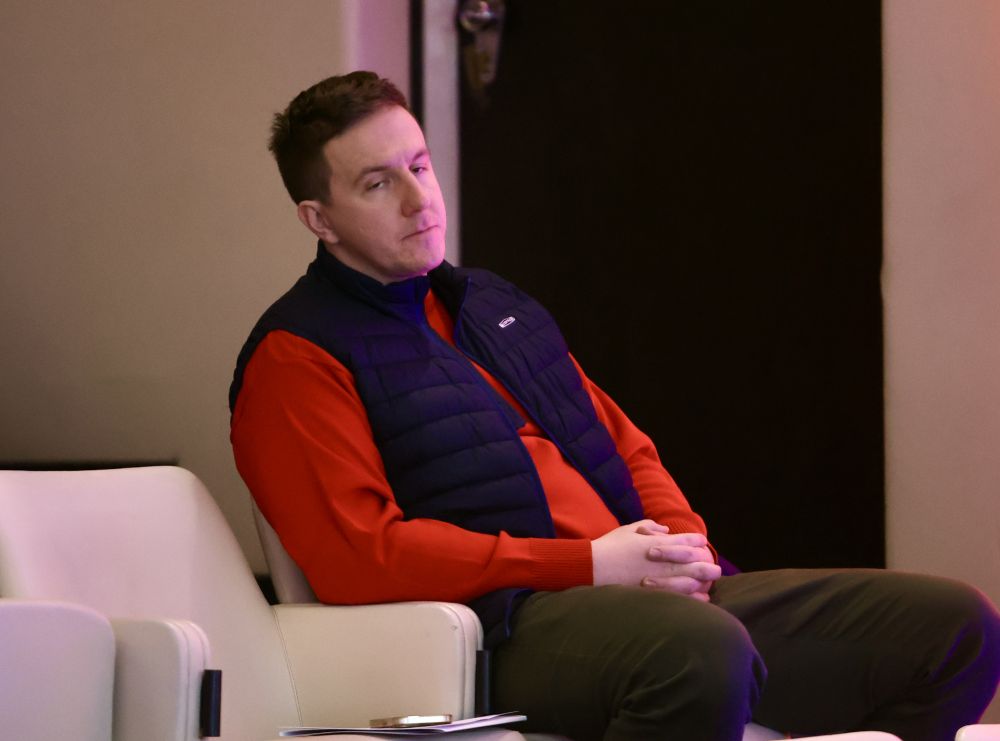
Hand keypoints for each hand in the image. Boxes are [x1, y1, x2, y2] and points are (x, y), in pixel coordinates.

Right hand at [591, 519, 720, 600]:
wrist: (592, 567)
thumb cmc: (609, 547)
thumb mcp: (628, 529)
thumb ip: (649, 527)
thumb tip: (665, 529)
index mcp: (658, 542)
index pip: (687, 541)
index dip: (697, 542)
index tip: (702, 544)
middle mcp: (663, 560)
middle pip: (696, 562)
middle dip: (708, 565)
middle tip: (716, 569)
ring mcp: (660, 578)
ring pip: (691, 581)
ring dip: (704, 581)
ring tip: (711, 583)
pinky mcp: (654, 594)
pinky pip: (681, 597)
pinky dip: (694, 598)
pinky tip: (701, 599)